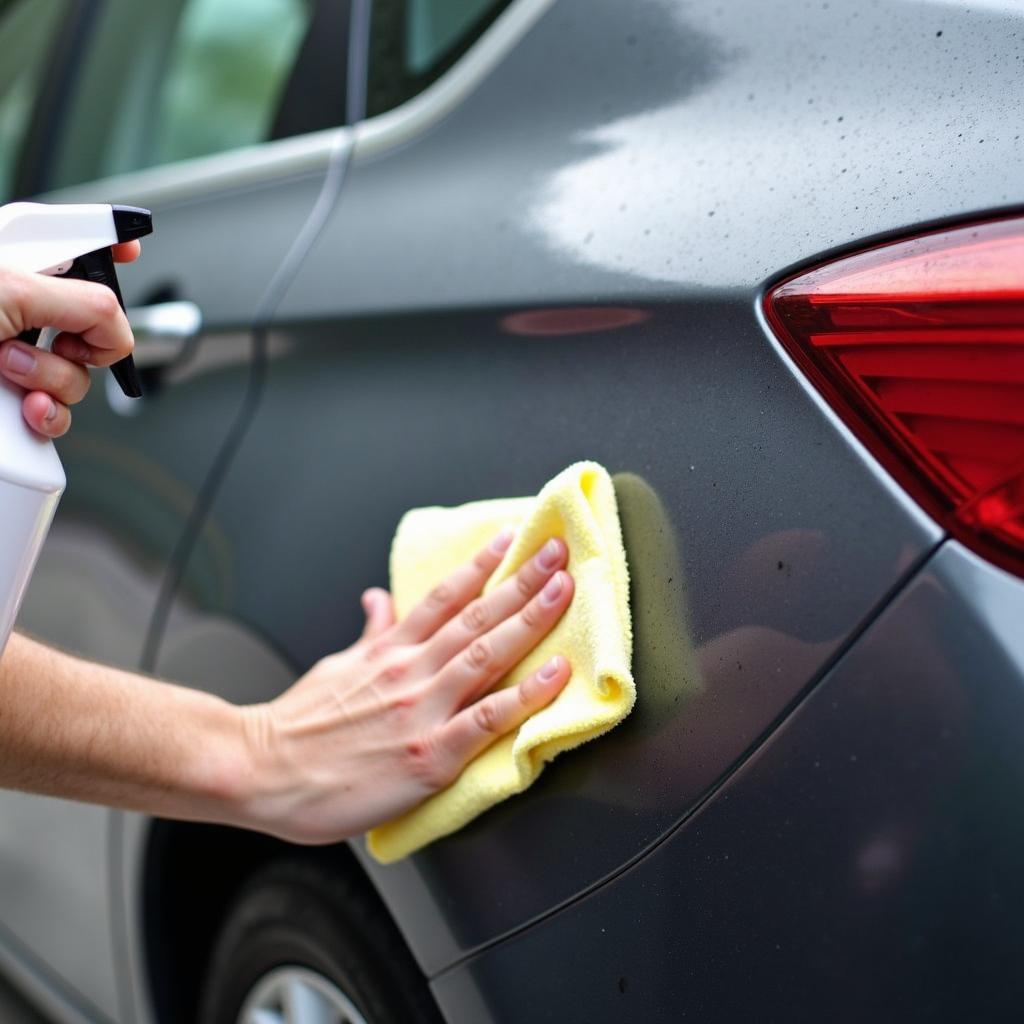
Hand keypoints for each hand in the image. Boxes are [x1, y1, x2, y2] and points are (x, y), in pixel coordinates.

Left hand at [0, 240, 139, 437]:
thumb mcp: (13, 289)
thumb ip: (85, 302)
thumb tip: (117, 333)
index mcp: (21, 268)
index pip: (78, 244)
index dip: (111, 246)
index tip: (130, 250)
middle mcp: (23, 310)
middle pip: (96, 326)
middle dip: (82, 343)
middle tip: (51, 336)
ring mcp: (19, 357)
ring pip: (79, 378)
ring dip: (52, 381)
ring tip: (6, 366)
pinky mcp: (16, 400)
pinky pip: (59, 415)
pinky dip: (47, 416)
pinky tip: (22, 407)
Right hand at [233, 531, 574, 843]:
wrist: (257, 771)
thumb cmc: (297, 726)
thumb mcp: (335, 666)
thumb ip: (370, 634)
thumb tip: (378, 599)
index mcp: (388, 651)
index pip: (443, 596)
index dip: (481, 564)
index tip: (511, 538)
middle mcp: (409, 671)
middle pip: (474, 615)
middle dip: (521, 580)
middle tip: (557, 551)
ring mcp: (420, 711)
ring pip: (485, 655)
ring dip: (529, 619)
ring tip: (562, 590)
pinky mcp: (428, 756)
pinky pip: (486, 721)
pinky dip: (524, 696)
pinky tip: (555, 674)